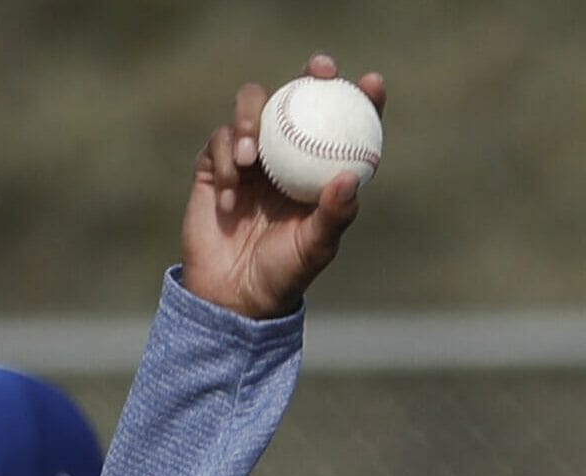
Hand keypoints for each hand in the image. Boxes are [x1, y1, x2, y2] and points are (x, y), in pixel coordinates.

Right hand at [182, 55, 385, 320]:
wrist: (234, 294)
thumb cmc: (284, 272)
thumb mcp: (316, 247)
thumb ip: (334, 214)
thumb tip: (350, 177)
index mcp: (319, 169)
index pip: (343, 126)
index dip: (360, 99)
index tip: (371, 82)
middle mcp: (287, 155)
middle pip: (297, 99)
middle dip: (309, 77)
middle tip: (317, 71)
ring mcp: (250, 157)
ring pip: (252, 108)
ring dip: (250, 122)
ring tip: (250, 156)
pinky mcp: (215, 165)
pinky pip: (219, 144)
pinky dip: (224, 164)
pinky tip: (228, 198)